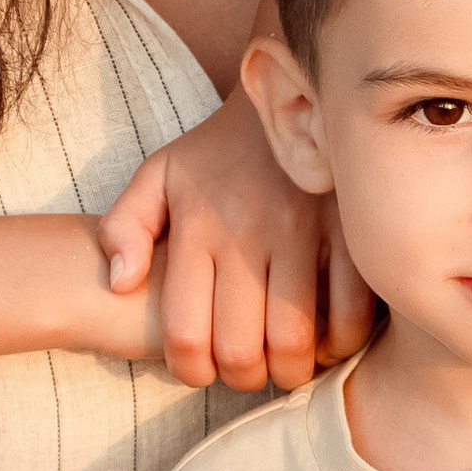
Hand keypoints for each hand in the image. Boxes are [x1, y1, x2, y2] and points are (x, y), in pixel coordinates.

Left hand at [96, 91, 373, 392]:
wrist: (288, 92)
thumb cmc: (219, 149)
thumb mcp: (158, 174)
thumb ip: (125, 226)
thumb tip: (121, 285)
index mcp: (198, 230)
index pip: (186, 332)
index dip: (192, 371)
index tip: (203, 373)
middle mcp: (247, 235)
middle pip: (243, 348)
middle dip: (244, 378)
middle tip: (251, 373)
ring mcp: (302, 232)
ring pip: (297, 337)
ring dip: (294, 369)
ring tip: (290, 364)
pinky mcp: (348, 228)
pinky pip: (351, 308)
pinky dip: (342, 339)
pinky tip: (331, 337)